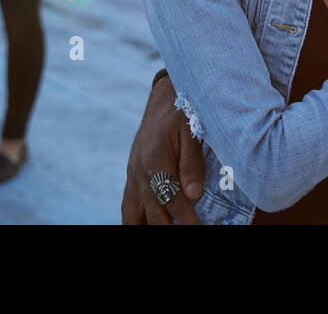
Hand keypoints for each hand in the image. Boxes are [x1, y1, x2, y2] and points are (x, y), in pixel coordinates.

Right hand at [121, 76, 206, 224]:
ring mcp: (133, 174)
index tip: (200, 229)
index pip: (172, 200)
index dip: (187, 220)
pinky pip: (128, 203)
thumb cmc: (183, 110)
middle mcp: (139, 171)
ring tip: (161, 232)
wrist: (165, 96)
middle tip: (189, 230)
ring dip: (145, 226)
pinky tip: (141, 225)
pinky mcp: (132, 173)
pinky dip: (133, 219)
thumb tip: (193, 194)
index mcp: (155, 161)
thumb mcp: (192, 131)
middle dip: (169, 228)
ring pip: (133, 213)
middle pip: (153, 212)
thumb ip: (192, 163)